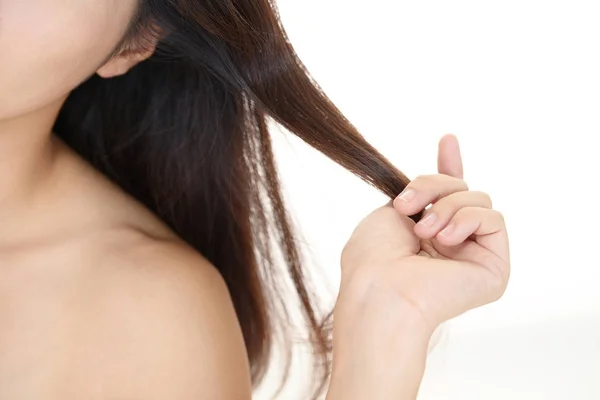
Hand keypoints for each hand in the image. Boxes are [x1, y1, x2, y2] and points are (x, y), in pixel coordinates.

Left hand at [338, 134, 509, 332]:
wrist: (381, 289)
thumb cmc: (373, 256)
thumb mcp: (389, 213)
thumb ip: (419, 196)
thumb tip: (436, 187)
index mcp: (423, 233)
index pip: (446, 195)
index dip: (448, 166)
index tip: (447, 139)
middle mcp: (450, 244)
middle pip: (461, 188)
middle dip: (432, 185)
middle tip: (406, 207)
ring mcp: (472, 255)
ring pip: (479, 199)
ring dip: (448, 206)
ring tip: (426, 232)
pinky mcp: (494, 267)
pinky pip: (495, 219)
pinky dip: (468, 219)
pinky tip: (447, 240)